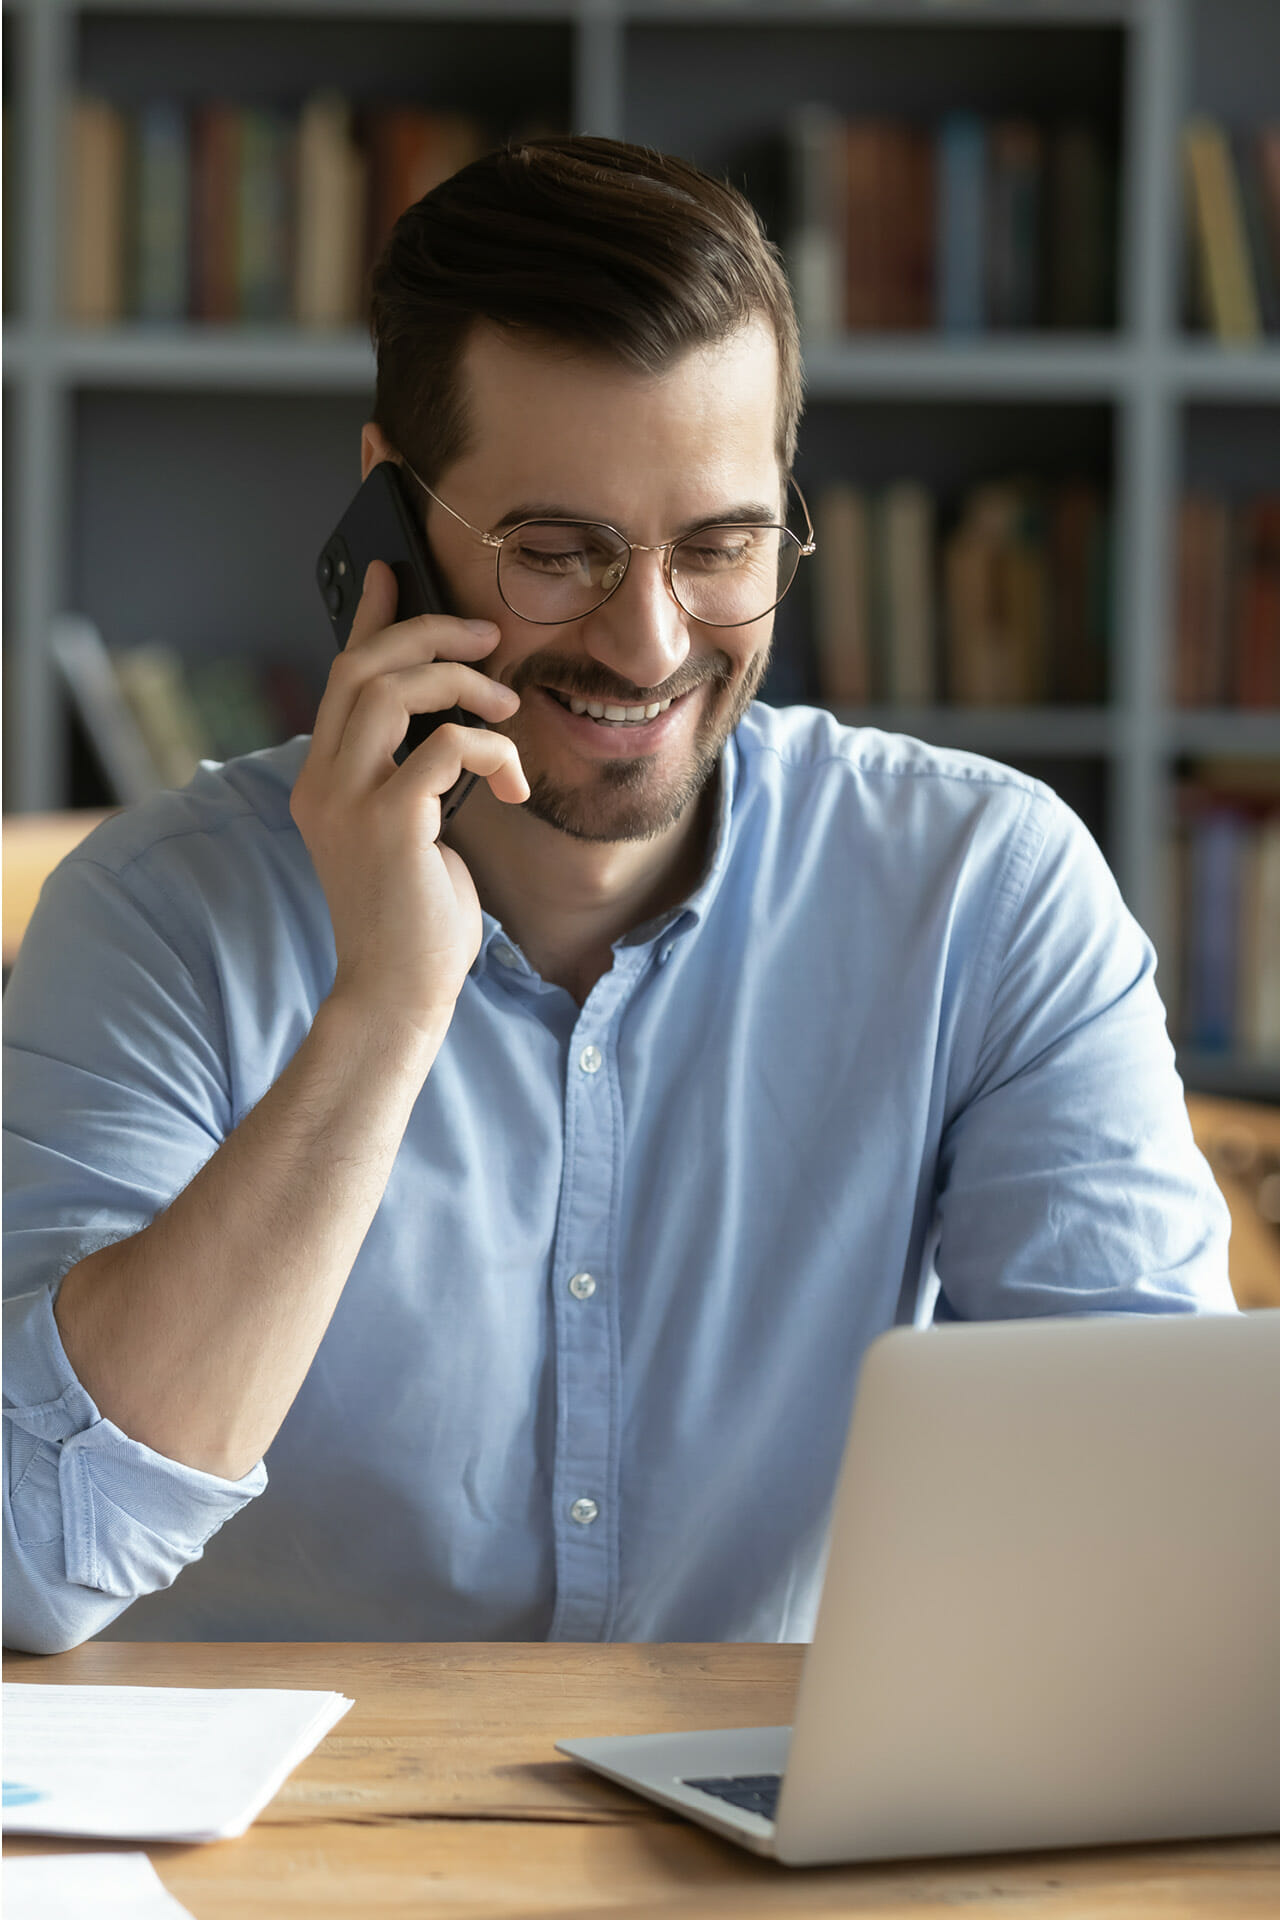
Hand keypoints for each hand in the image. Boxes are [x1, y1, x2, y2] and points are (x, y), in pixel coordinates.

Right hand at [292, 560, 528, 1040]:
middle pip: (362, 667)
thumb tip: (452, 723)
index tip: (392, 573)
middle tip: (486, 636)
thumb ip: (414, 776)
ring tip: (507, 707)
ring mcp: (348, 802)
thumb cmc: (415, 920)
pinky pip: (446, 746)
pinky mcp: (388, 823)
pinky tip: (514, 783)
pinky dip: (490, 749)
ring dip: (462, 683)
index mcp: (323, 781)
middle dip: (428, 635)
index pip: (340, 679)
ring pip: (393, 691)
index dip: (369, 620)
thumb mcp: (410, 832)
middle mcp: (322, 783)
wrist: (398, 992)